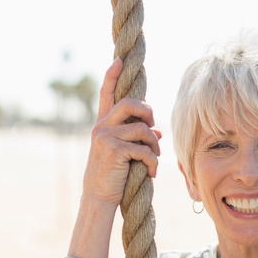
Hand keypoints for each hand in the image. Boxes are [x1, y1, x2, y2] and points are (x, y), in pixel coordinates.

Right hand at [83, 58, 161, 207]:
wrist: (99, 197)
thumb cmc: (113, 175)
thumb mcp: (124, 153)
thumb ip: (136, 138)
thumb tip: (157, 132)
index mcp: (103, 124)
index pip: (107, 94)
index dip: (112, 75)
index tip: (119, 60)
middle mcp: (102, 126)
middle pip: (131, 104)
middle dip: (148, 113)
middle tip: (153, 128)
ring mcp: (106, 137)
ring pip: (143, 130)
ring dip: (155, 146)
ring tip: (154, 159)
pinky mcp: (114, 150)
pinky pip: (144, 149)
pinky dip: (153, 162)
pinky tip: (151, 173)